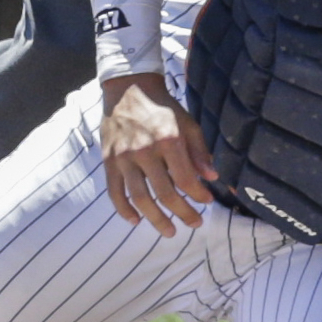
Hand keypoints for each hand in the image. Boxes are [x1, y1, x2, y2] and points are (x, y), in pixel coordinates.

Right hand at [99, 73, 215, 237]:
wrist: (128, 89)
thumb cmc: (163, 107)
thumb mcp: (188, 123)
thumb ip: (199, 151)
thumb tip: (212, 177)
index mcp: (168, 140)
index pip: (185, 179)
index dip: (198, 195)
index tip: (208, 202)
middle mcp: (144, 151)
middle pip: (165, 193)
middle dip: (183, 213)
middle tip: (194, 224)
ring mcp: (124, 158)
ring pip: (140, 198)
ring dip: (155, 219)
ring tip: (169, 232)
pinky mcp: (108, 161)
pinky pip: (114, 192)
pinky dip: (124, 210)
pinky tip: (135, 221)